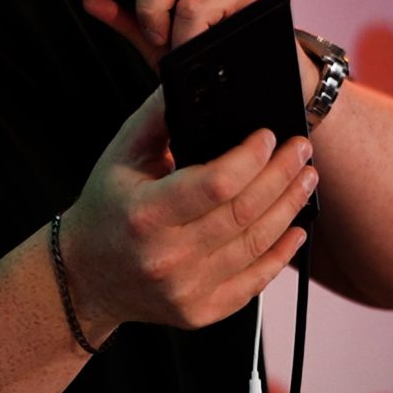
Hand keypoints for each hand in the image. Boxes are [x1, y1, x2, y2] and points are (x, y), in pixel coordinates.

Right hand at [57, 88, 317, 334]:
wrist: (86, 277)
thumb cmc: (106, 208)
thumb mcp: (120, 155)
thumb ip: (158, 116)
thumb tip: (194, 81)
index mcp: (144, 215)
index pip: (214, 185)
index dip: (250, 158)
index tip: (268, 135)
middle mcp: (166, 257)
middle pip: (244, 213)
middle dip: (282, 176)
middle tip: (301, 150)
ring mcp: (186, 290)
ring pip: (256, 245)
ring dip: (289, 207)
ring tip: (306, 178)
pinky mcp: (201, 312)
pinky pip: (254, 283)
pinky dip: (281, 253)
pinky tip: (297, 227)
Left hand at [81, 0, 263, 65]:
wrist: (255, 82)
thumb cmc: (204, 55)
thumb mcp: (157, 42)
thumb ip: (125, 20)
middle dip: (148, 2)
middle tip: (155, 35)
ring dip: (170, 23)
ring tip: (179, 49)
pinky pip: (203, 7)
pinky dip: (189, 36)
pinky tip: (200, 50)